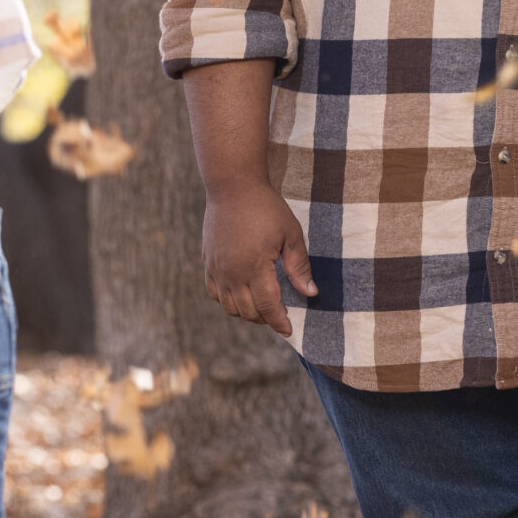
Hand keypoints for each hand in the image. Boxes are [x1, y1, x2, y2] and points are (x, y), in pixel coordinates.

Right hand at [202, 182, 316, 339]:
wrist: (233, 186)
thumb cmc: (266, 207)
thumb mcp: (291, 234)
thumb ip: (299, 267)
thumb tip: (310, 293)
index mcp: (255, 267)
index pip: (268, 307)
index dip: (279, 322)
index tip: (289, 330)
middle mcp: (232, 273)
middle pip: (249, 312)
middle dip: (266, 318)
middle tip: (280, 314)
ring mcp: (217, 269)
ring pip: (229, 307)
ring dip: (246, 313)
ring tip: (262, 306)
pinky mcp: (207, 262)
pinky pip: (214, 293)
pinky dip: (227, 301)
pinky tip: (240, 295)